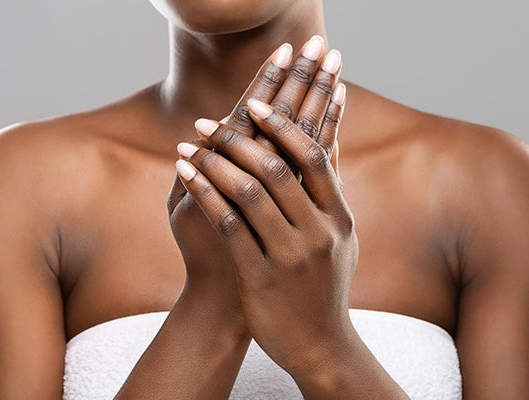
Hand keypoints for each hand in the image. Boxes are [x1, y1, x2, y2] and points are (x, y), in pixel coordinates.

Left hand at [175, 78, 356, 377]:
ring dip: (214, 160)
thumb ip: (331, 190)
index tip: (255, 101)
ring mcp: (290, 256)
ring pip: (249, 192)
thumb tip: (329, 138)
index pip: (314, 157)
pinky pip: (229, 225)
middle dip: (237, 138)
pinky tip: (186, 173)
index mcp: (338, 218)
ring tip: (189, 143)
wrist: (321, 345)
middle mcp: (318, 232)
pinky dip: (205, 193)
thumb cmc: (326, 284)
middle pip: (276, 168)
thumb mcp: (341, 238)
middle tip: (207, 121)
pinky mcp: (262, 277)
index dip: (284, 125)